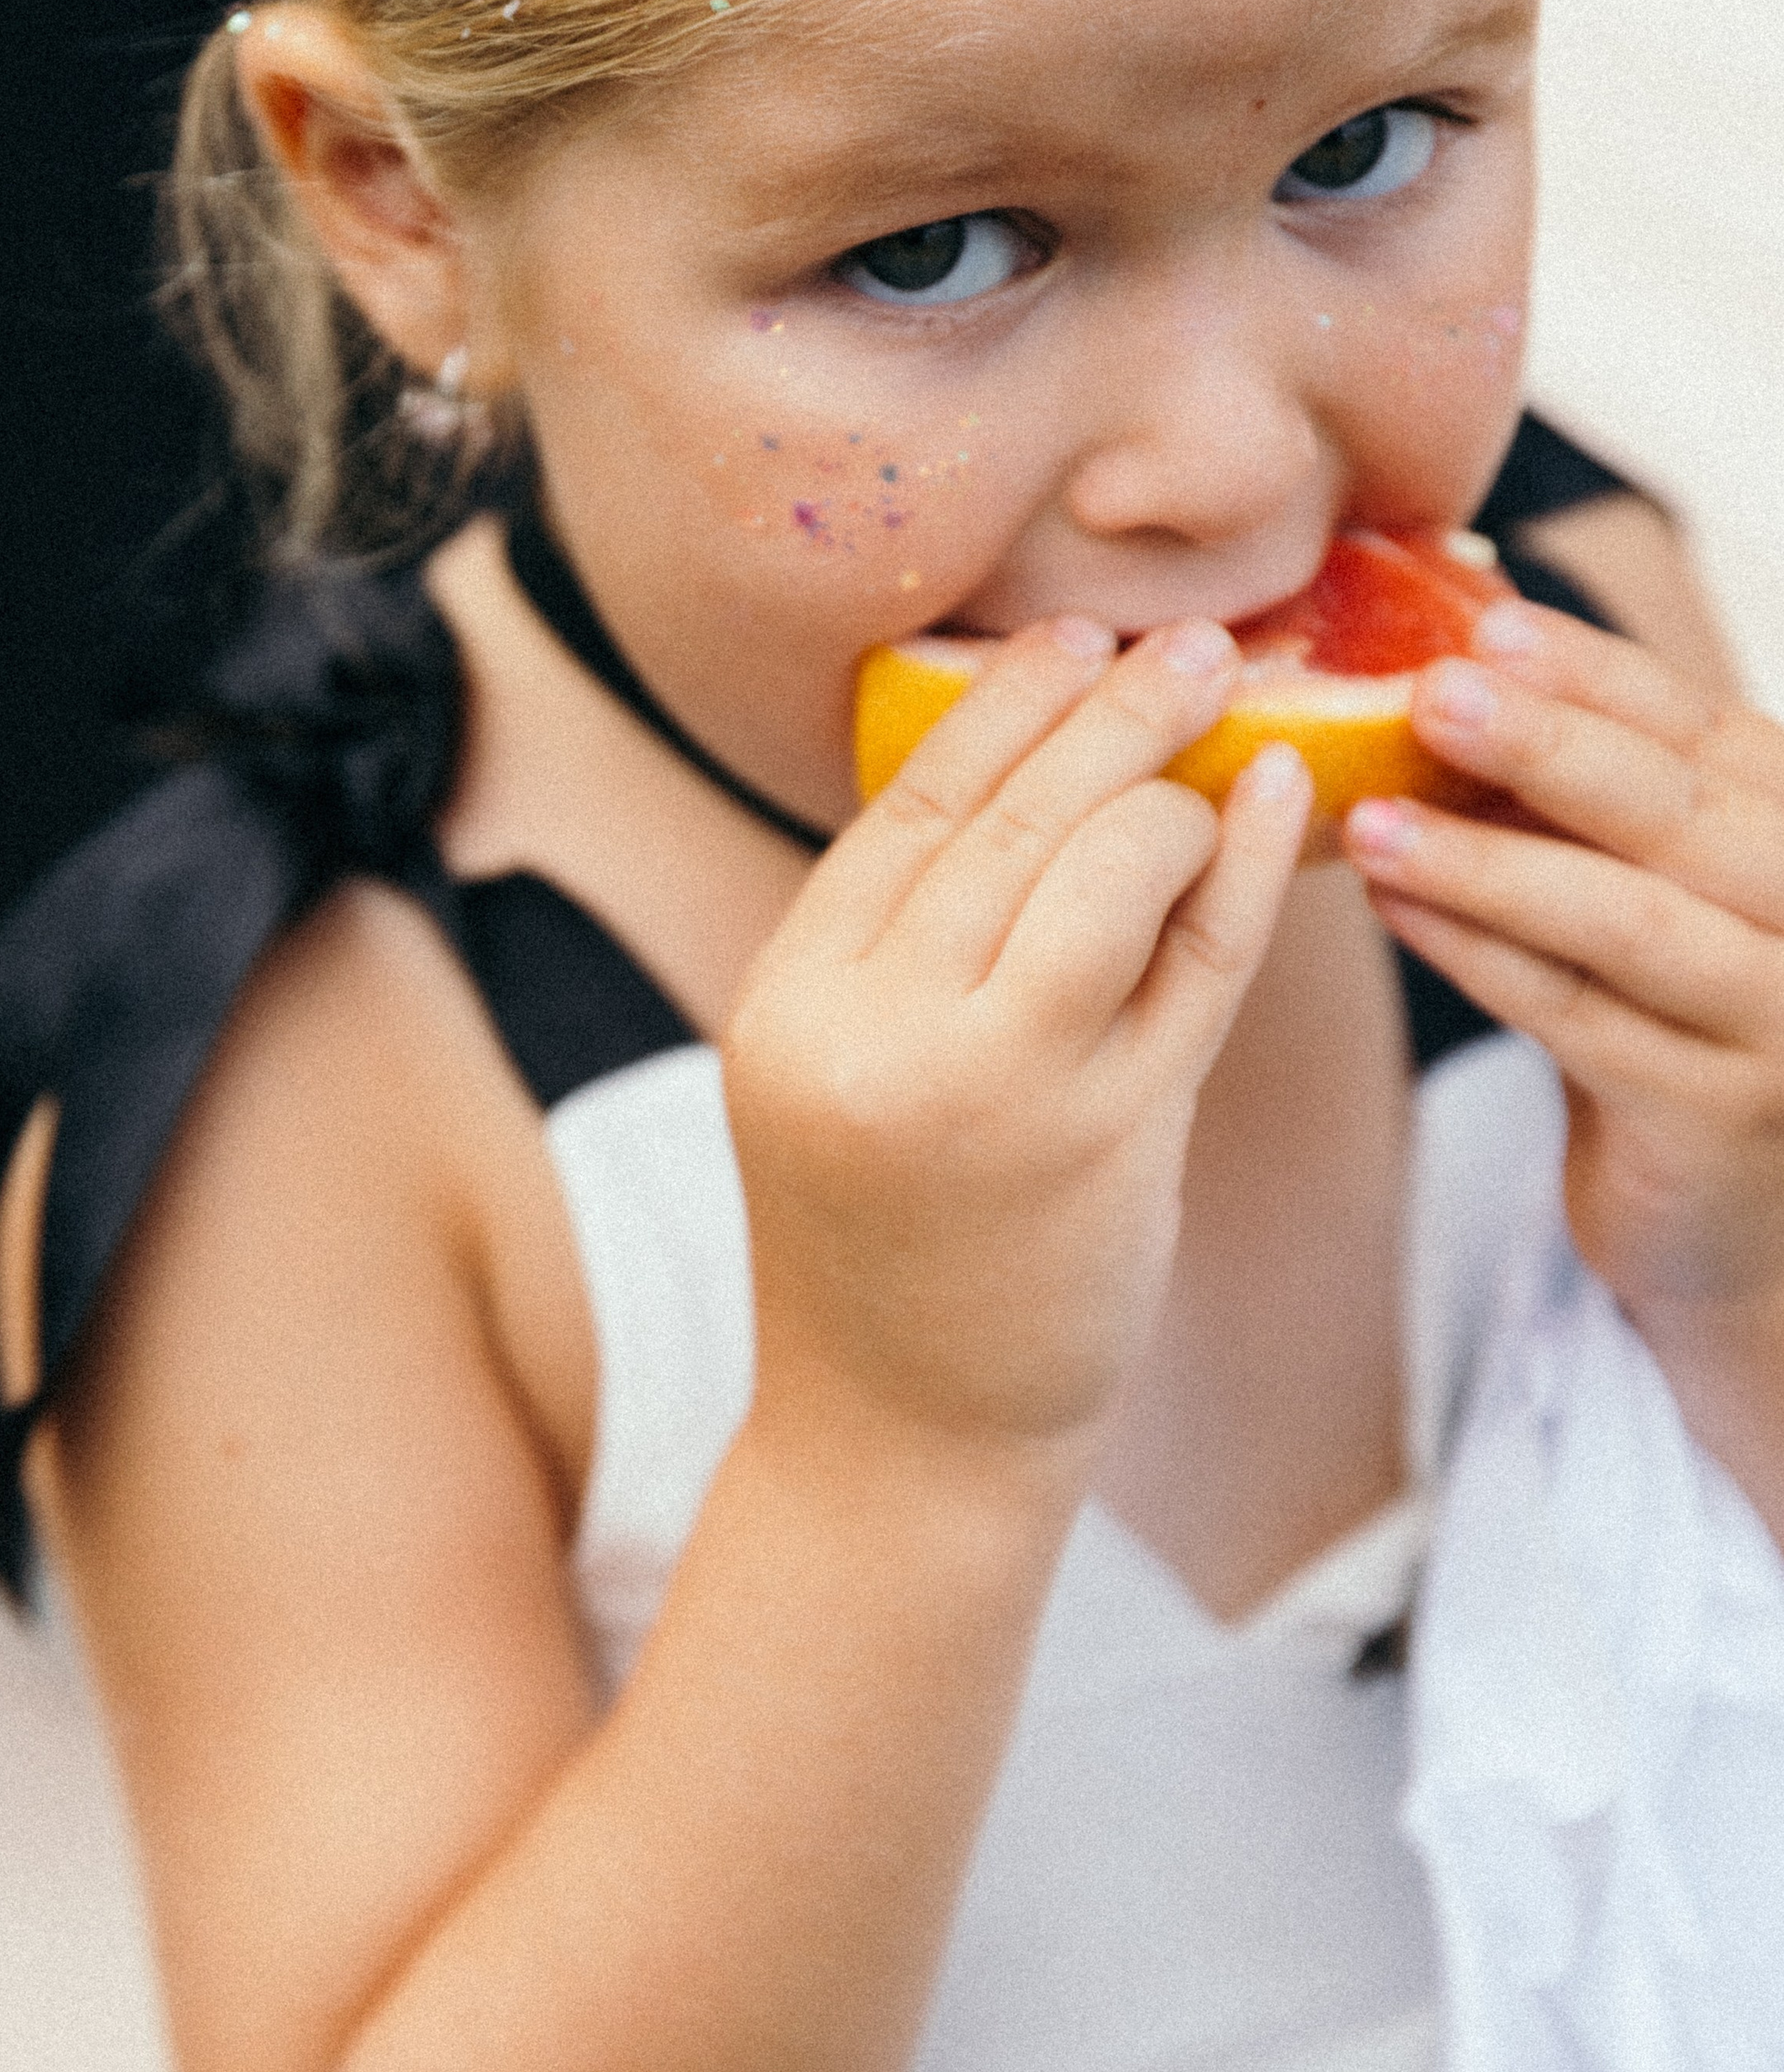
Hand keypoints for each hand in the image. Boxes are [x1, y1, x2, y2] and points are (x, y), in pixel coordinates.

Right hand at [724, 619, 1309, 1480]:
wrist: (900, 1435)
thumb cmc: (881, 1242)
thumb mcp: (836, 1076)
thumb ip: (903, 943)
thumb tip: (1030, 767)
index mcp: (792, 1002)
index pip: (907, 808)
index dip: (999, 705)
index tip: (1068, 637)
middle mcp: (880, 1036)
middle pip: (1011, 818)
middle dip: (1109, 706)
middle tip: (1184, 641)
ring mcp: (1001, 1090)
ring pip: (1108, 868)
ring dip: (1177, 775)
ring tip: (1227, 718)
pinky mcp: (1112, 1141)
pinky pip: (1199, 964)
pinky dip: (1246, 866)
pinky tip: (1280, 796)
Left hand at [1345, 597, 1783, 1333]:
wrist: (1734, 1224)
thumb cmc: (1671, 1026)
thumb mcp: (1652, 895)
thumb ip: (1592, 808)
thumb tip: (1446, 672)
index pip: (1704, 732)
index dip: (1598, 677)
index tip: (1489, 626)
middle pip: (1675, 815)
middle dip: (1547, 747)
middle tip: (1427, 693)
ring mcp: (1780, 1023)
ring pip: (1623, 922)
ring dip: (1487, 863)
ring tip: (1372, 818)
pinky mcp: (1718, 1117)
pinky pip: (1579, 1020)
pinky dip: (1479, 959)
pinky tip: (1398, 910)